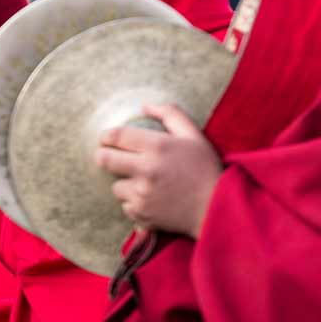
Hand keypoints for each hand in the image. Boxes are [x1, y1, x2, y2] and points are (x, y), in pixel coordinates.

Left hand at [95, 104, 221, 238]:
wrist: (217, 208)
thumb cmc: (206, 170)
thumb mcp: (193, 135)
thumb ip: (170, 114)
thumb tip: (145, 107)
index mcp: (157, 146)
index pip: (116, 135)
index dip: (106, 136)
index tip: (107, 139)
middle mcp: (146, 170)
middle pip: (104, 159)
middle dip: (104, 156)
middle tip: (112, 158)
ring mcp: (142, 194)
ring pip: (115, 186)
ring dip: (125, 184)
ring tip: (144, 183)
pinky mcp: (142, 215)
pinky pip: (126, 206)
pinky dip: (134, 203)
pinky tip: (151, 199)